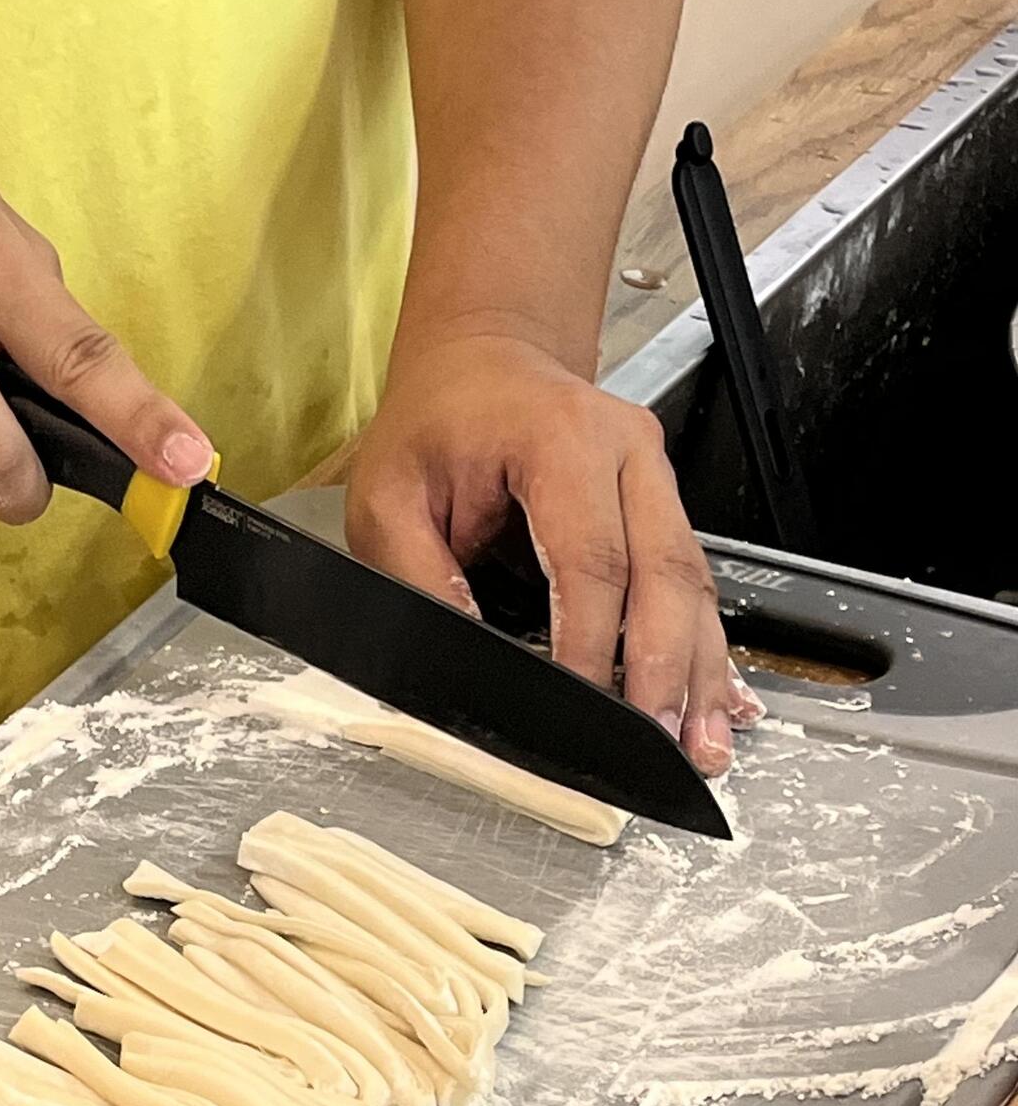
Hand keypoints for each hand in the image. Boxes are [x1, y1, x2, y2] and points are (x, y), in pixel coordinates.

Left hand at [342, 330, 757, 775]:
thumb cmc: (436, 423)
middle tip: (663, 743)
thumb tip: (462, 653)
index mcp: (562, 440)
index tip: (582, 709)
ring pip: (694, 585)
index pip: (593, 561)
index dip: (592, 646)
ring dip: (700, 671)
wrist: (482, 361)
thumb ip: (418, 575)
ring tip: (701, 744)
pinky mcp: (662, 505)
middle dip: (668, 670)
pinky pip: (694, 582)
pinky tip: (717, 699)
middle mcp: (627, 453)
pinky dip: (704, 647)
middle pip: (666, 576)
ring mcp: (655, 477)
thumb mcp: (389, 496)